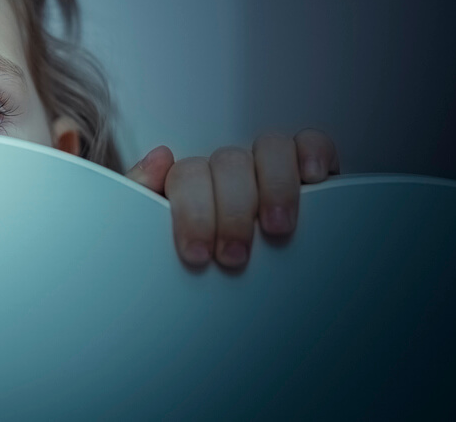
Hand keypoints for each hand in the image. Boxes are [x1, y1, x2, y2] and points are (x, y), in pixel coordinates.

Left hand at [123, 129, 340, 269]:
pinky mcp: (309, 173)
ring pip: (270, 149)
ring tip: (276, 229)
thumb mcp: (159, 248)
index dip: (192, 211)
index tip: (197, 253)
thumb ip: (142, 201)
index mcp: (192, 187)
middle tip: (234, 256)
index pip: (188, 174)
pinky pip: (312, 143)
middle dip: (232, 211)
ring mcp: (269, 170)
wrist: (236, 312)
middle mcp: (229, 174)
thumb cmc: (196, 269)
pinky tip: (312, 178)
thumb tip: (159, 159)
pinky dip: (313, 153)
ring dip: (275, 187)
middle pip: (229, 162)